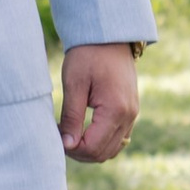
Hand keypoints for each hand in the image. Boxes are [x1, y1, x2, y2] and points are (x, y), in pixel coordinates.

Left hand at [59, 42, 139, 161]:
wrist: (109, 36)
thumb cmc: (88, 55)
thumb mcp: (74, 84)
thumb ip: (72, 117)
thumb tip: (67, 145)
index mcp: (116, 110)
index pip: (93, 148)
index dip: (72, 149)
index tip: (56, 135)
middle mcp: (129, 116)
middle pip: (103, 153)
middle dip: (80, 152)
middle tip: (60, 136)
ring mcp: (132, 115)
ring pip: (112, 149)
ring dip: (91, 149)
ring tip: (70, 133)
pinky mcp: (130, 111)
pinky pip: (118, 138)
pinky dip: (101, 141)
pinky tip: (83, 130)